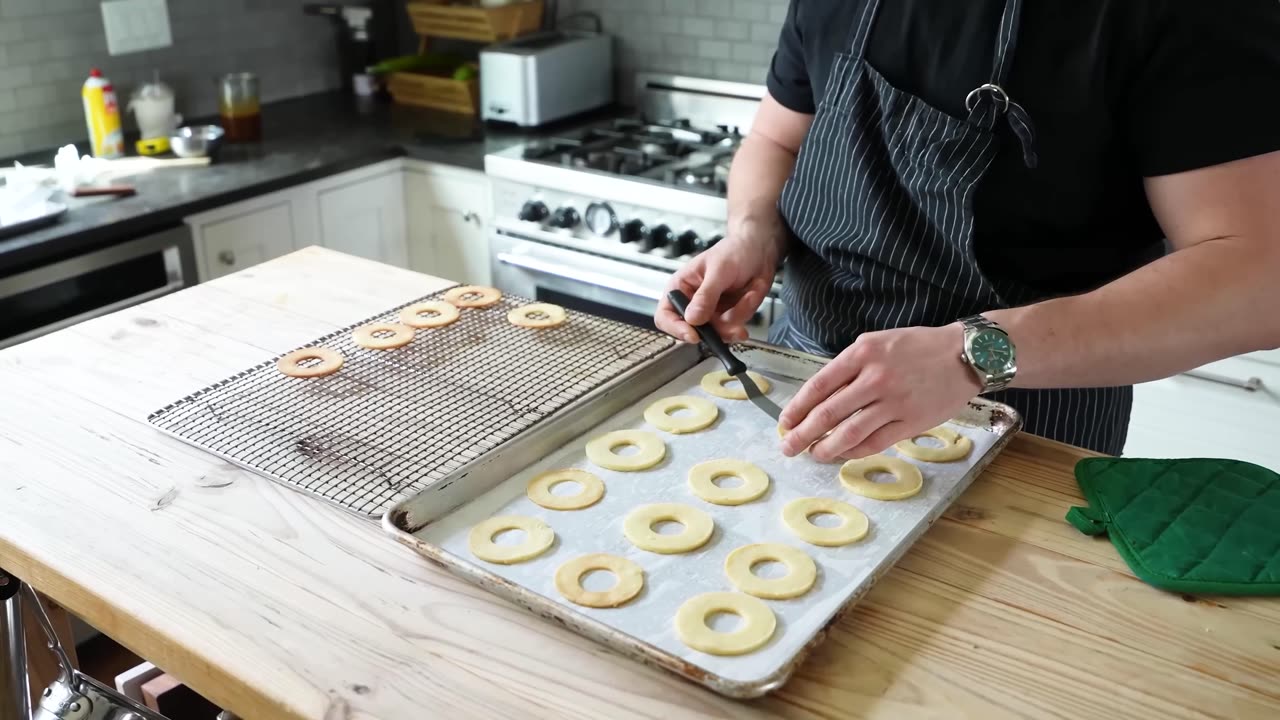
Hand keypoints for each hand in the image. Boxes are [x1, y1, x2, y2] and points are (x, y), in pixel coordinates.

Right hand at [654, 228, 780, 343]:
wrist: (758, 250)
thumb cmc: (733, 251)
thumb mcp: (718, 271)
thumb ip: (705, 295)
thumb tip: (692, 318)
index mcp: (680, 288)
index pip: (666, 316)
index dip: (676, 329)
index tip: (695, 335)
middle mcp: (693, 304)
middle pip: (695, 331)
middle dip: (718, 328)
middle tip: (733, 323)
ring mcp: (711, 313)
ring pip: (719, 332)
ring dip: (737, 316)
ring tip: (748, 295)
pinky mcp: (728, 317)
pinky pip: (735, 327)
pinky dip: (746, 312)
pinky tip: (751, 295)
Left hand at [779, 324, 983, 461]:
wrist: (964, 355)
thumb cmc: (917, 347)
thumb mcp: (877, 343)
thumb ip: (849, 367)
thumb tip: (819, 398)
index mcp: (862, 353)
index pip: (818, 386)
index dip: (797, 408)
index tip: (785, 422)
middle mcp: (875, 377)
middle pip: (828, 413)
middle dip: (802, 434)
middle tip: (787, 446)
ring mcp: (894, 402)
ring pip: (849, 433)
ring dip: (825, 448)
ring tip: (813, 454)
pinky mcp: (911, 422)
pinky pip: (874, 443)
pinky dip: (853, 452)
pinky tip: (841, 454)